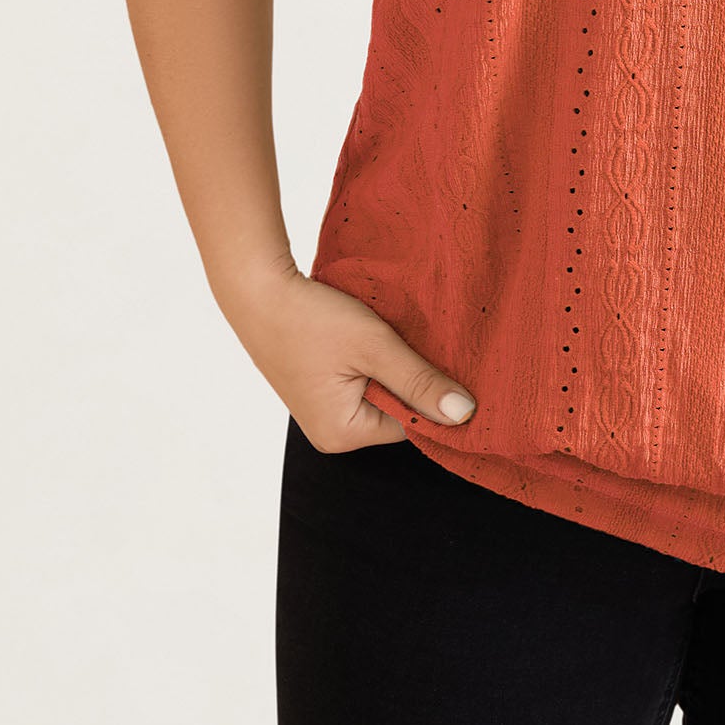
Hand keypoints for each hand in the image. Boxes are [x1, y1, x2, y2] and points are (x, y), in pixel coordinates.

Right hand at [221, 261, 477, 451]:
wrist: (259, 289)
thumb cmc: (311, 318)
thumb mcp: (375, 346)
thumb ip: (420, 381)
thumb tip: (466, 415)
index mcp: (343, 435)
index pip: (412, 424)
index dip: (434, 393)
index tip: (450, 362)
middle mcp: (331, 433)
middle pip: (397, 411)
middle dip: (413, 379)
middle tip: (423, 342)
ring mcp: (323, 411)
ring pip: (382, 392)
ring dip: (395, 366)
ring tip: (395, 336)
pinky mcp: (320, 389)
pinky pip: (364, 382)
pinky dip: (376, 361)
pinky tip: (376, 336)